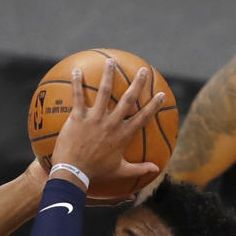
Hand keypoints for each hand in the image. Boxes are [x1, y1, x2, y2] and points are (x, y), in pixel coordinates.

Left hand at [51, 58, 162, 193]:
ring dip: (108, 75)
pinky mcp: (78, 117)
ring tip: (111, 61)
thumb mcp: (120, 171)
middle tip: (143, 70)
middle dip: (137, 83)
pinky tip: (76, 70)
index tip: (161, 94)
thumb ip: (139, 169)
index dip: (153, 105)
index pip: (143, 117)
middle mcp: (111, 123)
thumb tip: (157, 169)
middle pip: (127, 99)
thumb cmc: (96, 173)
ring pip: (103, 92)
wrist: (74, 173)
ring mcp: (94, 119)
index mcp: (123, 135)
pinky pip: (77, 96)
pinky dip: (76, 83)